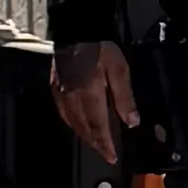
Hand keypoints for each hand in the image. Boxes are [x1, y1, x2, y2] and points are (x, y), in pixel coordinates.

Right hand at [52, 38, 137, 166]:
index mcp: (90, 95)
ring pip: (72, 123)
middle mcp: (73, 99)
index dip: (106, 144)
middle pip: (84, 128)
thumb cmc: (99, 49)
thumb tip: (132, 121)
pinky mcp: (55, 88)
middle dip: (96, 144)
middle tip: (105, 154)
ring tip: (94, 143)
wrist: (75, 31)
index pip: (98, 126)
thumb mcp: (119, 70)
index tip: (112, 156)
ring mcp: (61, 94)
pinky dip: (72, 123)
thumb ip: (125, 98)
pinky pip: (63, 113)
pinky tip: (77, 124)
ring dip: (84, 136)